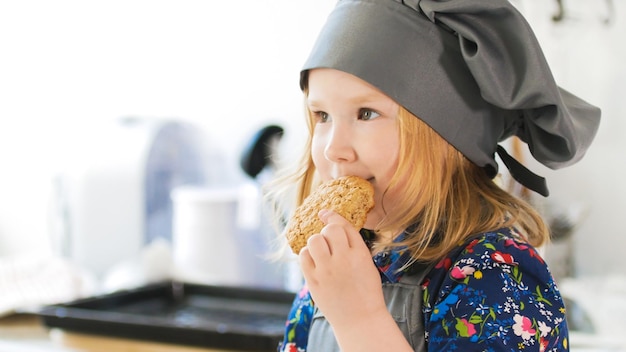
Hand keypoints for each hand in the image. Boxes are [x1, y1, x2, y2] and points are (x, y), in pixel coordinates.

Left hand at [299, 210, 385, 327]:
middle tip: (330, 244)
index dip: (333, 217)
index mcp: (360, 254)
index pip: (344, 226)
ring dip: (317, 242)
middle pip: (329, 231)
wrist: (360, 320)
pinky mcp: (314, 281)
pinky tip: (314, 261)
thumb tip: (333, 224)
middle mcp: (343, 260)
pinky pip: (304, 256)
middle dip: (328, 233)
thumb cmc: (366, 292)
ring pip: (314, 240)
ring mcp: (327, 271)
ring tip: (321, 252)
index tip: (325, 214)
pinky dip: (307, 255)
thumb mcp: (367, 265)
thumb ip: (353, 246)